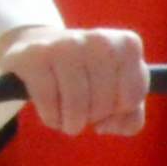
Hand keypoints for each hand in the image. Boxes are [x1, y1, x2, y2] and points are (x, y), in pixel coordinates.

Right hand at [0, 24, 150, 137]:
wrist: (41, 45)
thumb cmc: (88, 74)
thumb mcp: (118, 90)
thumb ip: (131, 118)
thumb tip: (107, 126)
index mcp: (127, 44)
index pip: (132, 99)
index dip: (117, 111)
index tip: (106, 99)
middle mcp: (99, 40)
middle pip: (104, 105)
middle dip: (93, 117)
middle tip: (83, 106)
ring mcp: (65, 44)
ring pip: (77, 108)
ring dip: (71, 123)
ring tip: (67, 115)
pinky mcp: (34, 56)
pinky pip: (48, 104)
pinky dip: (51, 118)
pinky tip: (51, 110)